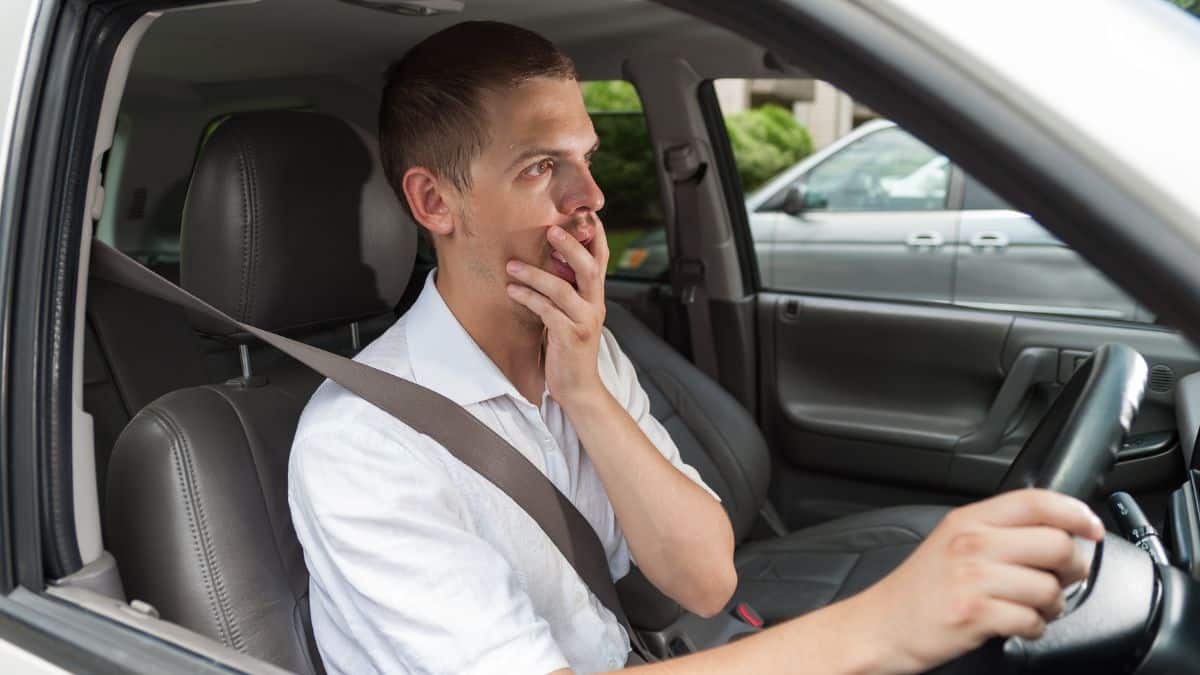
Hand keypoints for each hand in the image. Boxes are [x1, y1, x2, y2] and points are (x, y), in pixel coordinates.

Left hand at [505, 213, 609, 407]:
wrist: (578, 388)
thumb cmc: (569, 348)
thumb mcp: (572, 314)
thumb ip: (567, 290)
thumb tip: (550, 260)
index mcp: (596, 296)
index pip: (600, 259)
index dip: (595, 235)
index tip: (582, 214)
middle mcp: (595, 305)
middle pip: (589, 267)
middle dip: (570, 246)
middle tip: (549, 229)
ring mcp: (585, 322)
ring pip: (562, 289)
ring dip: (535, 274)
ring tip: (511, 266)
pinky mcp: (570, 337)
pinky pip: (548, 312)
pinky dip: (529, 298)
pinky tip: (512, 290)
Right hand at [858, 488, 1104, 673]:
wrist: (882, 624)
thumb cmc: (920, 589)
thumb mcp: (952, 540)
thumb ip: (997, 530)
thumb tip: (1057, 530)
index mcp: (969, 519)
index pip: (1037, 501)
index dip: (1075, 512)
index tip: (1091, 528)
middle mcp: (972, 543)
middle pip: (1055, 544)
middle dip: (1072, 568)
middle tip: (1062, 579)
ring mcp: (973, 578)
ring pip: (1049, 587)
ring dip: (1053, 605)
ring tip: (1035, 608)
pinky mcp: (975, 614)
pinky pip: (1032, 620)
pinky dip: (1034, 628)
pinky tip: (1018, 624)